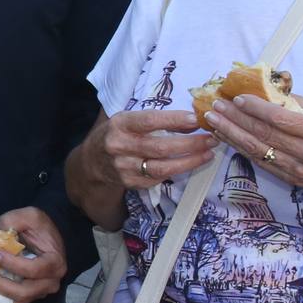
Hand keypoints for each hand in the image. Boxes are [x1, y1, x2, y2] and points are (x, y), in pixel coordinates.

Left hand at [0, 208, 68, 302]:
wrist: (50, 233)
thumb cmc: (40, 226)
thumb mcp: (28, 216)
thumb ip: (11, 222)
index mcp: (54, 262)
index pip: (33, 270)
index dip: (12, 264)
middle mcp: (51, 281)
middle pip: (25, 291)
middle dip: (1, 283)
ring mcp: (42, 290)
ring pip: (19, 299)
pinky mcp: (33, 293)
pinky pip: (16, 300)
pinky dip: (1, 295)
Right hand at [84, 109, 218, 191]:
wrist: (91, 163)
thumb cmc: (115, 134)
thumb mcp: (125, 119)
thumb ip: (151, 119)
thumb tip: (189, 119)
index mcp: (119, 124)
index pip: (148, 121)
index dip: (173, 120)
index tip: (194, 119)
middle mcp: (119, 146)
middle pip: (160, 147)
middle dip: (190, 144)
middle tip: (211, 139)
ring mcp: (125, 167)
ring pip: (162, 167)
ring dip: (189, 161)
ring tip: (208, 154)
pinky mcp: (131, 183)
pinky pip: (159, 179)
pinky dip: (177, 171)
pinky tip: (190, 163)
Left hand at [204, 94, 302, 213]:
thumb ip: (299, 104)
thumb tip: (269, 89)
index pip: (281, 119)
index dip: (256, 108)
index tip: (237, 97)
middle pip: (264, 134)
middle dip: (235, 119)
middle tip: (216, 105)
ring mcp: (297, 170)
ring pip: (257, 149)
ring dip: (231, 134)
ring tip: (213, 120)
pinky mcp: (290, 179)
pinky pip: (260, 161)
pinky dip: (241, 148)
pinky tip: (226, 137)